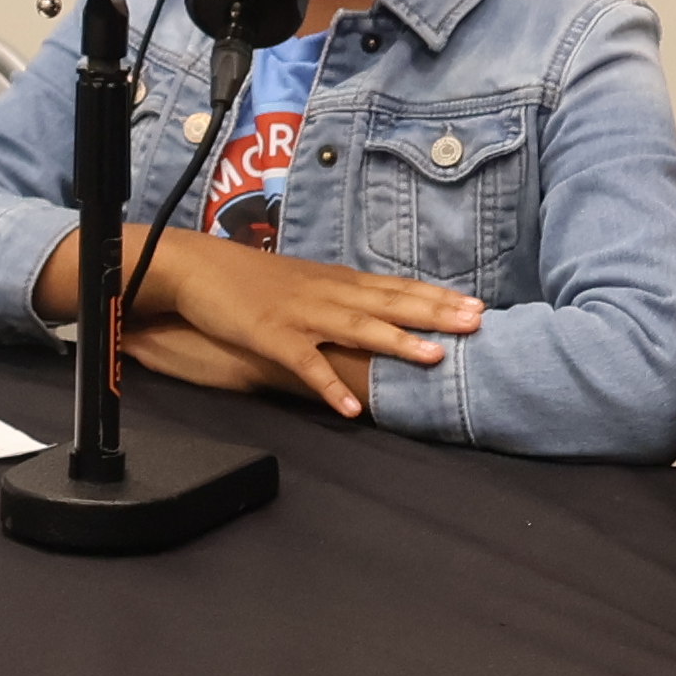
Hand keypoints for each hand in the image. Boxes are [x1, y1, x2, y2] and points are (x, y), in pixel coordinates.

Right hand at [137, 241, 478, 420]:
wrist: (198, 268)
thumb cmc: (251, 279)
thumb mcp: (304, 282)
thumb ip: (341, 296)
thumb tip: (379, 310)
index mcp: (337, 281)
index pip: (397, 287)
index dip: (437, 297)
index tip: (477, 305)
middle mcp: (327, 294)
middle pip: (389, 303)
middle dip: (435, 313)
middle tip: (477, 323)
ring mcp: (300, 314)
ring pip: (356, 327)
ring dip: (396, 342)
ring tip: (434, 358)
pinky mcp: (271, 336)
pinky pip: (305, 364)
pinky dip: (328, 385)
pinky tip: (351, 408)